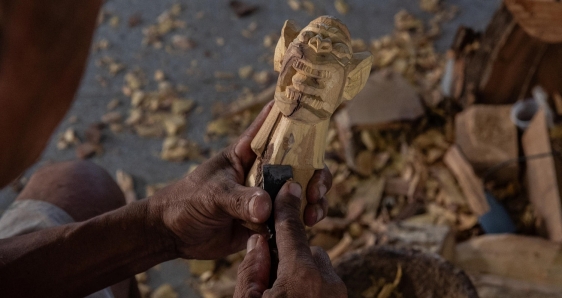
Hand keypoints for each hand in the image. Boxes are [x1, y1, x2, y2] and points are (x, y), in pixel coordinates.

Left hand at [149, 101, 331, 258]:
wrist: (174, 234)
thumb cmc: (187, 201)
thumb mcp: (212, 195)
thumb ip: (239, 199)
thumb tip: (266, 207)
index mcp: (247, 153)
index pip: (272, 126)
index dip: (294, 115)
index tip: (314, 110)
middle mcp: (262, 171)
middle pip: (301, 163)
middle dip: (316, 172)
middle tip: (316, 187)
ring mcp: (267, 196)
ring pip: (301, 192)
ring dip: (314, 199)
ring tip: (313, 212)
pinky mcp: (267, 220)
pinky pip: (293, 218)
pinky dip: (304, 220)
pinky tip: (307, 225)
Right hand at [234, 182, 346, 297]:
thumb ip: (251, 269)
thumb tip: (259, 243)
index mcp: (301, 277)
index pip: (292, 231)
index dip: (286, 207)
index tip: (287, 189)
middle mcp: (327, 283)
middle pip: (308, 252)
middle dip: (292, 256)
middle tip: (272, 275)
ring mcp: (338, 296)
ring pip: (318, 269)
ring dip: (302, 275)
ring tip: (284, 293)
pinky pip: (325, 286)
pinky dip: (311, 289)